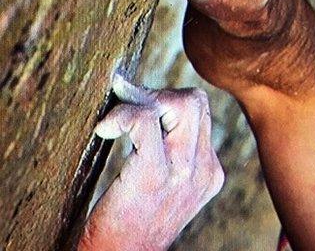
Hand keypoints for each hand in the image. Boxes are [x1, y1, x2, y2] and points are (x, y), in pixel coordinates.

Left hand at [78, 76, 223, 250]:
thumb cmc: (135, 219)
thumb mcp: (168, 185)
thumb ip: (172, 151)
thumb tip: (150, 108)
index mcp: (209, 170)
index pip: (200, 111)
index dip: (169, 101)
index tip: (140, 105)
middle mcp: (204, 168)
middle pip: (195, 100)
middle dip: (159, 94)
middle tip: (130, 106)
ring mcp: (183, 171)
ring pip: (178, 103)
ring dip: (143, 101)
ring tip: (119, 120)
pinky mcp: (154, 174)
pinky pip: (145, 121)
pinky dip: (122, 116)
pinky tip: (106, 130)